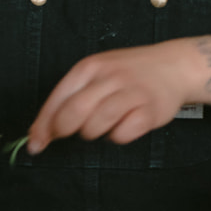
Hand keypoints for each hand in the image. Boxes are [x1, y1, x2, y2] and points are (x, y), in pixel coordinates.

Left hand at [27, 43, 199, 153]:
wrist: (174, 65)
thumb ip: (68, 98)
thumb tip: (39, 131)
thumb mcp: (96, 74)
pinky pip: (122, 134)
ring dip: (93, 133)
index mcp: (90, 67)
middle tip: (72, 133)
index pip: (57, 99)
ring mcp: (130, 93)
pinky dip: (118, 136)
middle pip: (73, 113)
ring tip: (104, 123)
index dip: (43, 126)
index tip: (35, 144)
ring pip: (95, 126)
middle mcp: (109, 78)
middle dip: (65, 130)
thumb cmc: (128, 74)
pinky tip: (124, 125)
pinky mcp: (149, 111)